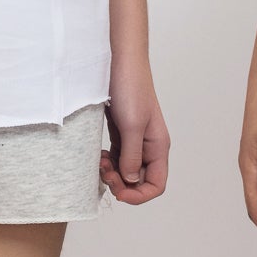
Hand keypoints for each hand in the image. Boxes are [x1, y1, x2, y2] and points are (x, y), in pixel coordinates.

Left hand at [101, 60, 168, 204]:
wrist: (119, 61)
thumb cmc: (130, 88)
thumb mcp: (132, 125)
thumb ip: (132, 156)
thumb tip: (131, 180)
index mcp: (158, 146)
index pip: (157, 184)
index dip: (139, 195)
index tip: (119, 192)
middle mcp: (149, 146)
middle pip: (140, 181)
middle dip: (123, 184)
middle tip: (105, 175)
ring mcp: (135, 140)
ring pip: (127, 171)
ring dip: (113, 174)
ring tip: (99, 164)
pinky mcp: (122, 133)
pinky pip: (117, 158)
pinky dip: (108, 162)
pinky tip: (98, 156)